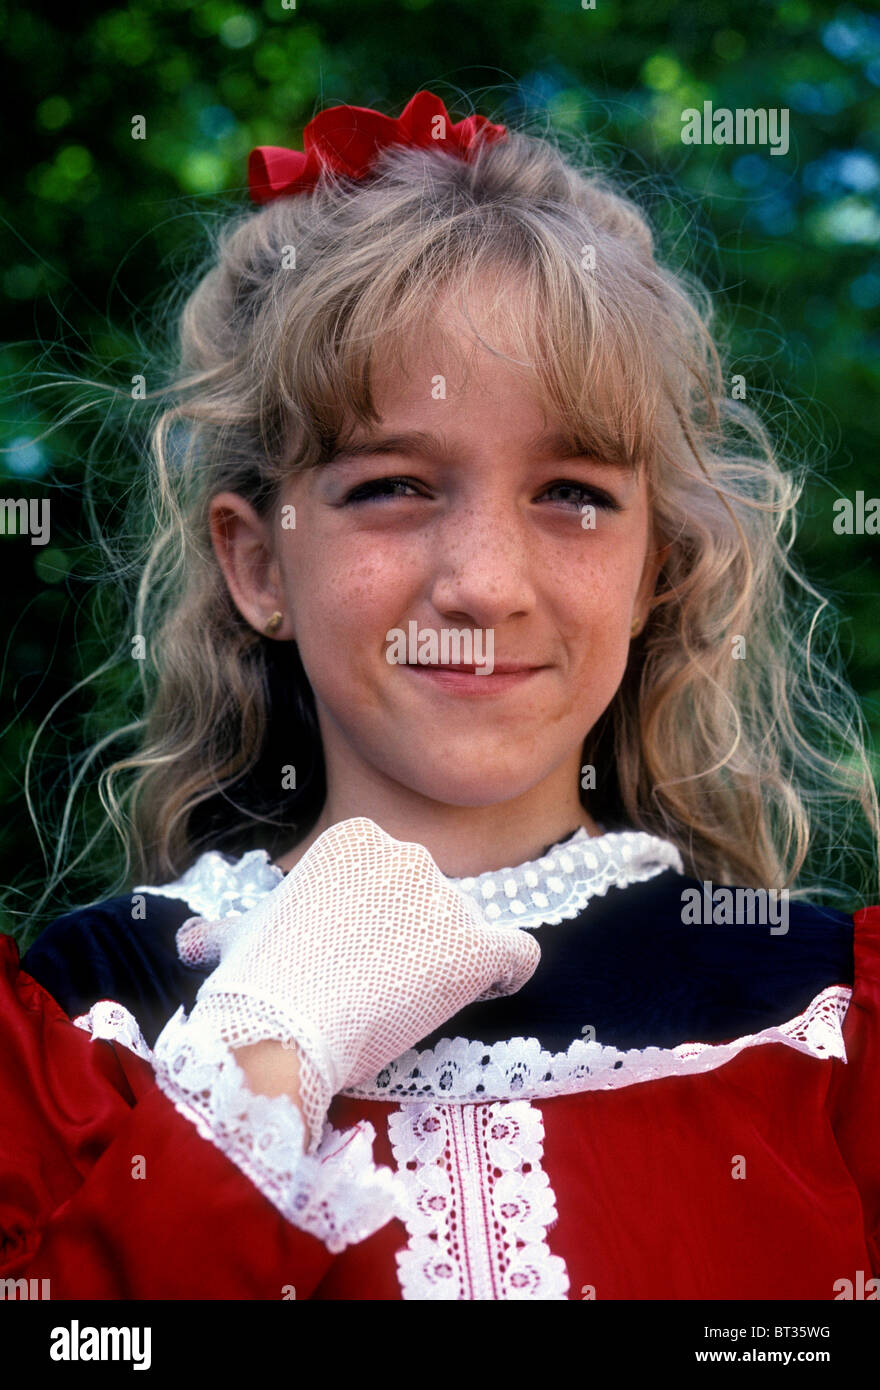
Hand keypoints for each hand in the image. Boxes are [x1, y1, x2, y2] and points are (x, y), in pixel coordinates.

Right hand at [178, 817, 540, 1149]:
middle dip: (417, 940)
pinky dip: (509, 973)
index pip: (396, 874)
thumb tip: (194, 939)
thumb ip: (237, 926)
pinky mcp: (473, 949)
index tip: (358, 958)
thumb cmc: (253, 984)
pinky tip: (488, 989)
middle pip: (435, 899)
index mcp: (357, 839)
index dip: (386, 921)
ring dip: (451, 964)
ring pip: (470, 929)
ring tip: (412, 1005)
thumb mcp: (238, 934)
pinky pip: (517, 954)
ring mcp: (444, 901)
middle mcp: (406, 855)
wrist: (277, 1029)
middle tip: (380, 988)